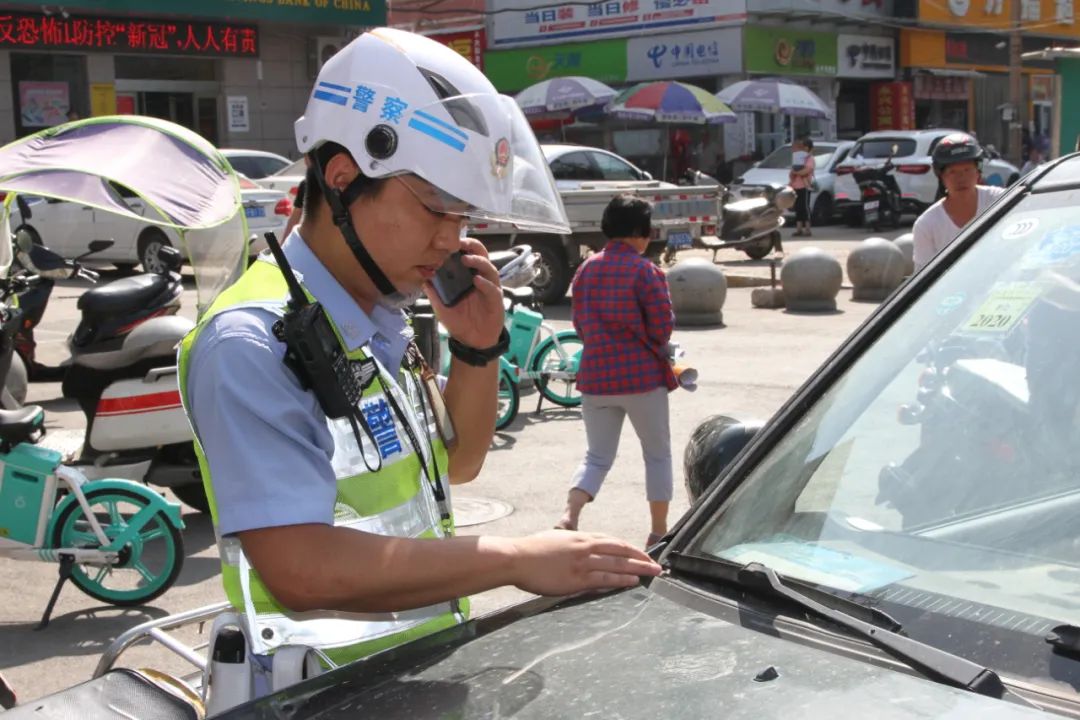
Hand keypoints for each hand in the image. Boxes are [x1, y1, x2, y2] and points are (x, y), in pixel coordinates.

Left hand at [424, 237, 503, 348]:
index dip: (462, 246)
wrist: (473, 341)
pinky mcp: (496, 300)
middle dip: (473, 247)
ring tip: (466, 259)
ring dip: (478, 262)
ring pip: (489, 269)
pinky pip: (493, 289)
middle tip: (462, 243)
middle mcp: (481, 279)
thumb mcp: (442, 307)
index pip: (468, 255)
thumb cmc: (460, 322)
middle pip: (482, 256)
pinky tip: (477, 281)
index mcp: (468, 277)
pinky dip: (486, 284)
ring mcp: (490, 288)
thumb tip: (423, 279)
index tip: (451, 240)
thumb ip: (434, 293)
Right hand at [507, 530, 661, 595]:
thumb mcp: (555, 539)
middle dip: (641, 557)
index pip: (612, 541)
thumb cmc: (531, 550)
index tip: (640, 553)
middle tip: (656, 564)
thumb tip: (580, 549)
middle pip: (620, 551)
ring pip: (617, 564)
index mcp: (580, 537)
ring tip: (653, 573)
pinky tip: (633, 581)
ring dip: (638, 568)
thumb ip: (571, 544)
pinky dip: (621, 579)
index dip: (629, 548)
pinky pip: (604, 579)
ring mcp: (582, 563)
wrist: (516, 558)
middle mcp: (585, 547)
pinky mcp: (576, 579)